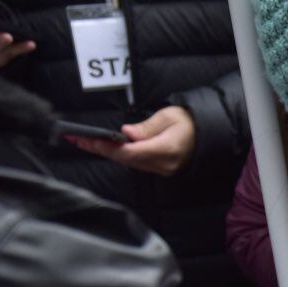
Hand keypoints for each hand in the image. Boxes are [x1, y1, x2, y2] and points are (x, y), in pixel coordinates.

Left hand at [64, 106, 195, 174]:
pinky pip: (136, 164)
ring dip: (107, 153)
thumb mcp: (169, 117)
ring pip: (129, 163)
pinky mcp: (160, 170)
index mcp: (166, 149)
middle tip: (78, 140)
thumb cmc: (190, 122)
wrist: (209, 135)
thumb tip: (126, 133)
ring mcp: (162, 169)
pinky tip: (106, 149)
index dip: (109, 147)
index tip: (91, 140)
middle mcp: (163, 163)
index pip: (131, 151)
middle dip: (101, 150)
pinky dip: (119, 156)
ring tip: (86, 143)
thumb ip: (146, 127)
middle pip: (126, 160)